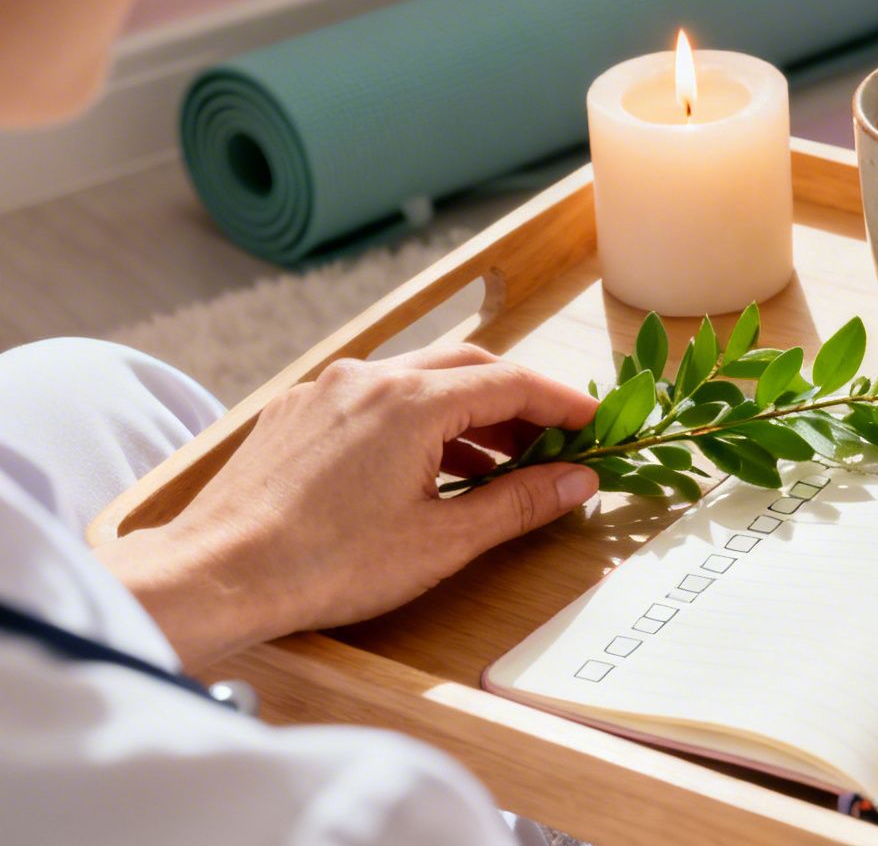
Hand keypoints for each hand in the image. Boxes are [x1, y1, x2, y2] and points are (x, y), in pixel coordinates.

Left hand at [98, 344, 599, 667]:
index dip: (561, 403)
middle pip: (468, 367)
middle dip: (519, 401)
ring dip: (467, 413)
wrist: (215, 576)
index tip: (594, 426)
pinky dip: (417, 420)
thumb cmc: (324, 564)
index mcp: (412, 401)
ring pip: (419, 381)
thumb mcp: (441, 541)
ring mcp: (327, 390)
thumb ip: (518, 503)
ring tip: (496, 463)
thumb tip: (577, 481)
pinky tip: (424, 467)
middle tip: (554, 439)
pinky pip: (374, 398)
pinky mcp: (296, 413)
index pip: (511, 382)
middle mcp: (370, 378)